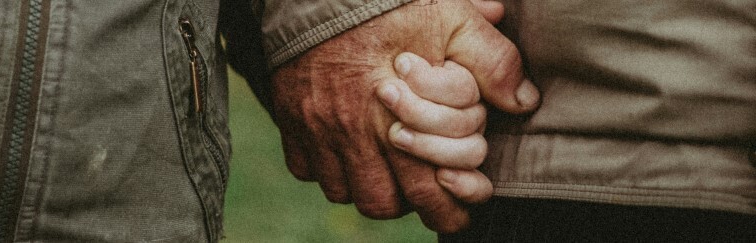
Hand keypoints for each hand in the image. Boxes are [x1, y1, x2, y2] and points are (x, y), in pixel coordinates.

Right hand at [271, 0, 537, 232]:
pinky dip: (327, 168)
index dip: (446, 212)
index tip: (455, 208)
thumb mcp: (453, 20)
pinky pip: (306, 168)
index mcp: (400, 118)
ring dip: (366, 186)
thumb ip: (493, 62)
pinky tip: (343, 147)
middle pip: (380, 203)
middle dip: (405, 205)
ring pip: (343, 192)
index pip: (426, 193)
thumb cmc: (388, 3)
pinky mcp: (292, 117)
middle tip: (420, 192)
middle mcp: (355, 133)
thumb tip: (524, 101)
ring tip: (384, 168)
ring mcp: (318, 129)